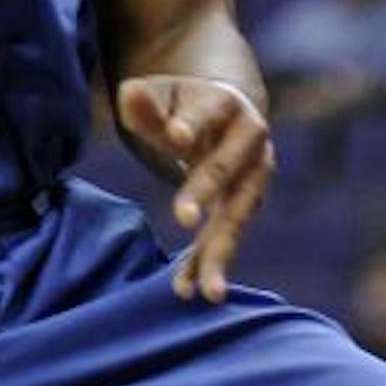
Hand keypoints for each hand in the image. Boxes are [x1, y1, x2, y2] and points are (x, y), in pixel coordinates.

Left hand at [115, 75, 274, 301]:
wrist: (227, 115)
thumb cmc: (185, 105)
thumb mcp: (162, 96)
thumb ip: (145, 102)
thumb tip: (130, 93)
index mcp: (225, 103)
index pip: (207, 113)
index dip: (192, 123)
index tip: (175, 137)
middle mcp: (250, 140)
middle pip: (226, 168)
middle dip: (204, 192)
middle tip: (182, 218)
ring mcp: (254, 175)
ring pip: (236, 214)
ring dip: (220, 251)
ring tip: (207, 291)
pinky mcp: (246, 204)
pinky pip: (227, 234)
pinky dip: (207, 261)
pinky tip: (188, 288)